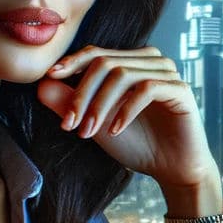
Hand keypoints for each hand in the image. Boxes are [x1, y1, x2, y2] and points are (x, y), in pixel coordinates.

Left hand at [35, 45, 218, 188]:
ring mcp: (167, 73)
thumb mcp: (95, 124)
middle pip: (105, 62)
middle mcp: (150, 62)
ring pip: (122, 74)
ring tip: (89, 131)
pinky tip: (115, 130)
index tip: (50, 77)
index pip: (96, 53)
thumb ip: (69, 104)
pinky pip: (146, 89)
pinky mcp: (180, 89)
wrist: (171, 169)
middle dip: (81, 94)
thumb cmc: (136, 144)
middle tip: (69, 124)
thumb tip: (42, 84)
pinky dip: (125, 110)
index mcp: (131, 63)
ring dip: (99, 105)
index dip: (72, 62)